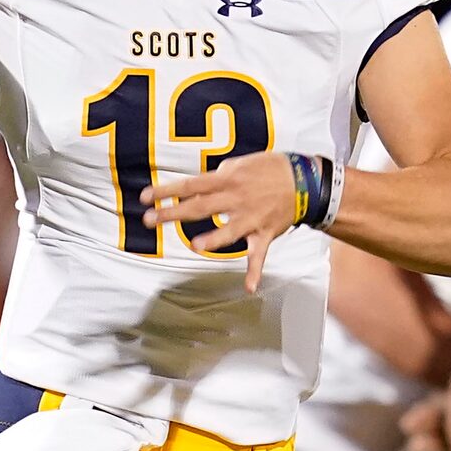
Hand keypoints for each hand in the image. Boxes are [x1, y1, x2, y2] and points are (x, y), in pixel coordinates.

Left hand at [143, 151, 301, 291]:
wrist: (304, 182)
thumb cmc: (271, 169)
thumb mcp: (243, 163)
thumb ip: (221, 175)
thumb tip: (203, 183)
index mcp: (228, 180)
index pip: (191, 185)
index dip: (167, 191)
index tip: (145, 197)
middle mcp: (237, 199)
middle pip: (201, 206)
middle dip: (173, 213)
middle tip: (149, 219)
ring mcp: (251, 219)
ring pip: (230, 231)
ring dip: (214, 239)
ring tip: (195, 246)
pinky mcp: (264, 234)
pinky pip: (259, 255)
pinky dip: (255, 272)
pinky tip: (249, 288)